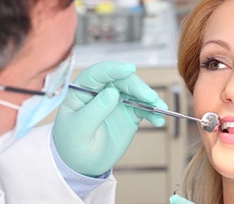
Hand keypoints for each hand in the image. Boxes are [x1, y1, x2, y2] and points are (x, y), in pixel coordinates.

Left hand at [53, 61, 166, 176]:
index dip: (113, 69)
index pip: (97, 74)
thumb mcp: (79, 131)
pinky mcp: (129, 113)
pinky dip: (152, 113)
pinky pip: (143, 109)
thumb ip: (94, 111)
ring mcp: (116, 102)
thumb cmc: (73, 146)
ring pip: (136, 92)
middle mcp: (100, 92)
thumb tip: (112, 92)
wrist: (83, 164)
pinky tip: (158, 120)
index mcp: (82, 91)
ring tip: (161, 109)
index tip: (130, 69)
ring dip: (150, 99)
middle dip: (138, 87)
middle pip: (122, 81)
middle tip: (151, 98)